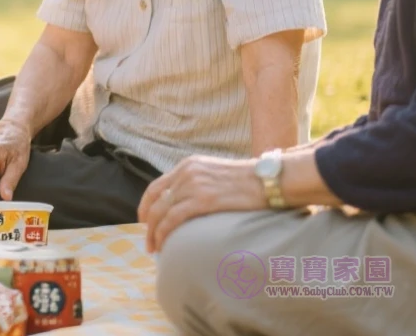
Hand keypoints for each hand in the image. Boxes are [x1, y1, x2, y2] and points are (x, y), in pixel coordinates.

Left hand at [138, 155, 266, 253]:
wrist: (271, 179)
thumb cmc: (251, 181)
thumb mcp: (217, 174)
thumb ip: (200, 184)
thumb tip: (188, 205)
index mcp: (189, 165)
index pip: (157, 186)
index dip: (146, 205)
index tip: (144, 221)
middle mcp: (187, 172)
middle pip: (154, 200)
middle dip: (146, 222)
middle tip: (147, 240)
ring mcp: (193, 185)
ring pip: (160, 211)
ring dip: (153, 233)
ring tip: (154, 248)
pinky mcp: (203, 200)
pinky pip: (173, 219)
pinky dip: (163, 233)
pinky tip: (163, 245)